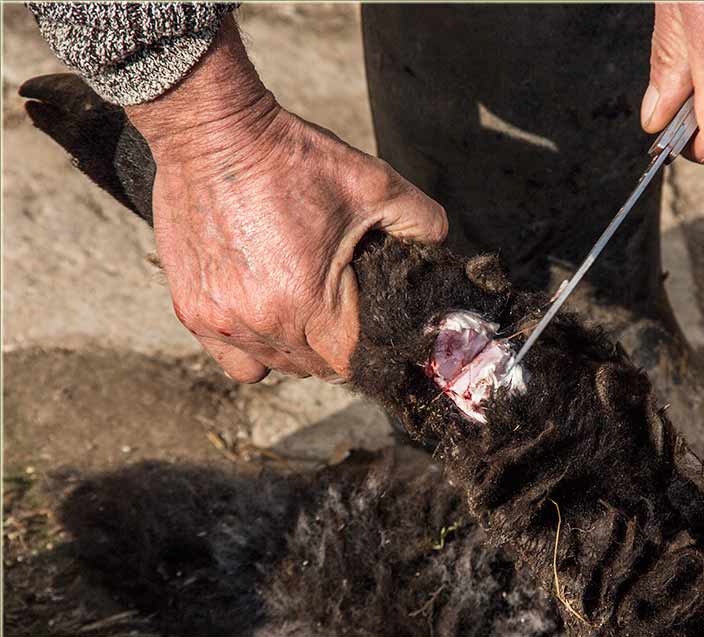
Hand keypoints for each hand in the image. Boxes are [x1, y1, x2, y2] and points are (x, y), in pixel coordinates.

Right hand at [127, 17, 446, 382]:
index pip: (352, 360)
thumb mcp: (375, 183)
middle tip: (347, 305)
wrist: (212, 131)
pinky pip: (234, 359)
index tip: (376, 322)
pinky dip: (256, 347)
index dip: (372, 346)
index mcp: (307, 301)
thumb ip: (424, 223)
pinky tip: (268, 314)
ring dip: (299, 347)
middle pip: (316, 367)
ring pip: (276, 365)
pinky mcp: (191, 311)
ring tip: (308, 305)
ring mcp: (219, 322)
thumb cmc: (291, 159)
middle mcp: (259, 324)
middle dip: (339, 344)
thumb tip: (441, 253)